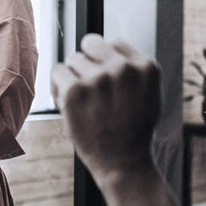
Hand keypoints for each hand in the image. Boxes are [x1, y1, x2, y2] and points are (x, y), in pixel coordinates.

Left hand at [51, 33, 162, 184]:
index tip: (106, 78)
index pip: (114, 42)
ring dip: (73, 77)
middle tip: (91, 87)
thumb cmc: (133, 130)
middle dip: (88, 61)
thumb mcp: (148, 94)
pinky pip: (58, 72)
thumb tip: (109, 46)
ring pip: (72, 59)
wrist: (122, 163)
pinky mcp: (74, 91)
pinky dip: (59, 86)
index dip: (106, 59)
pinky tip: (69, 103)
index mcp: (145, 67)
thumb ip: (133, 70)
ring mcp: (98, 79)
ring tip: (83, 101)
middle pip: (91, 43)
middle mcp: (123, 68)